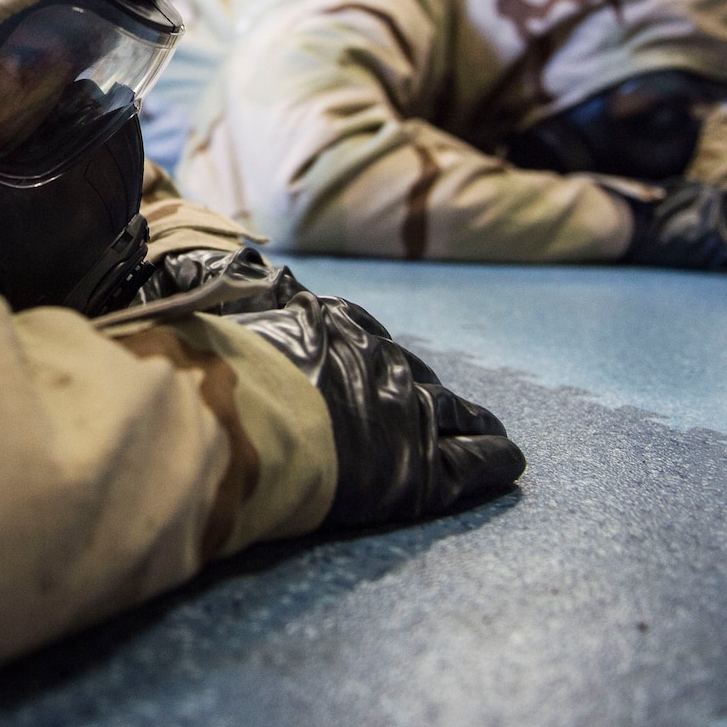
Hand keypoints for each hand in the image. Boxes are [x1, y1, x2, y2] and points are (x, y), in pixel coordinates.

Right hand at [135, 249, 525, 528]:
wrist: (242, 416)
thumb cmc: (220, 368)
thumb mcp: (218, 311)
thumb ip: (230, 293)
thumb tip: (216, 260)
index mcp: (330, 322)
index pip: (363, 332)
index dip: (373, 352)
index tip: (378, 358)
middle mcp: (376, 357)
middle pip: (411, 372)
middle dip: (425, 389)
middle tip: (443, 404)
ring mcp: (405, 409)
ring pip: (451, 414)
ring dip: (471, 422)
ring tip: (493, 432)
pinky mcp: (420, 466)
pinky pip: (470, 461)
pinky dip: (493, 459)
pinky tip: (510, 462)